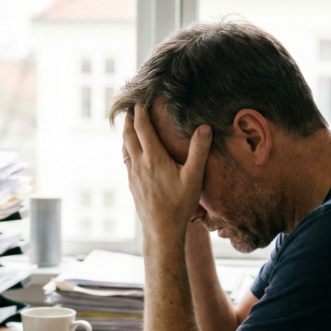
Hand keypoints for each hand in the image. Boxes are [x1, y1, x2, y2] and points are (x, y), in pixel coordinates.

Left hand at [122, 103, 211, 240]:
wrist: (161, 230)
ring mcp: (133, 175)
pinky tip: (132, 150)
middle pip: (129, 134)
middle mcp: (139, 164)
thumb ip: (199, 151)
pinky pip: (126, 160)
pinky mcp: (132, 184)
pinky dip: (127, 148)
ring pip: (125, 147)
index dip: (140, 112)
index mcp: (154, 158)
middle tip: (131, 106)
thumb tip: (205, 127)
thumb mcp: (194, 178)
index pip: (143, 128)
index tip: (140, 100)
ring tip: (129, 124)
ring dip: (126, 133)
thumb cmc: (179, 205)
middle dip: (130, 119)